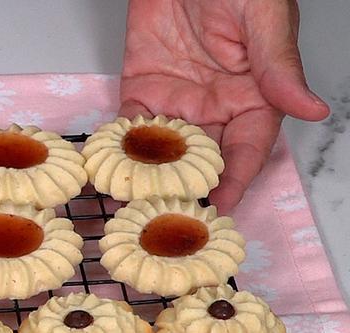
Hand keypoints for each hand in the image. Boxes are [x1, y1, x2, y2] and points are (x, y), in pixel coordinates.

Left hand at [120, 0, 328, 211]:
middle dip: (188, 188)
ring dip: (151, 174)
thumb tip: (313, 109)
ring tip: (136, 203)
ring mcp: (178, 98)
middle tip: (170, 218)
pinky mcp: (142, 87)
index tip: (222, 206)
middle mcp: (216, 105)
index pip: (248, 148)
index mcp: (255, 95)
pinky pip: (131, 124)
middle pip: (204, 158)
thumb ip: (279, 69)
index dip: (237, 179)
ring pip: (165, 148)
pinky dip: (121, 145)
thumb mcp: (263, 22)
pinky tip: (111, 165)